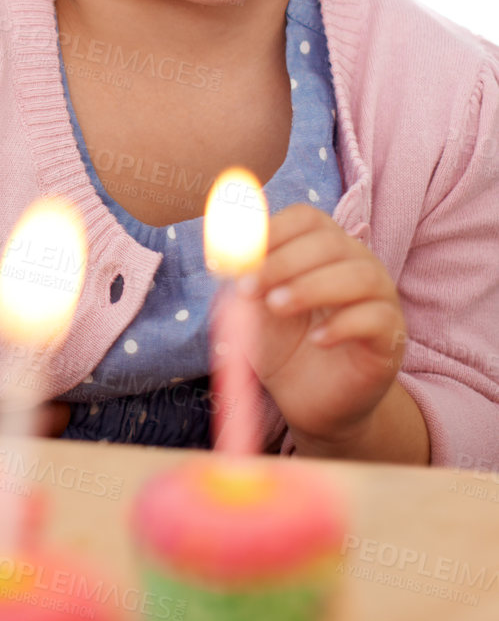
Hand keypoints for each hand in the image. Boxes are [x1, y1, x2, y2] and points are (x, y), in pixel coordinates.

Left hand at [239, 204, 412, 456]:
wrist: (313, 401)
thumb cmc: (284, 346)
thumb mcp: (252, 313)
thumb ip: (242, 283)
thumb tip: (229, 259)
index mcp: (322, 248)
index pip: (306, 218)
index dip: (272, 230)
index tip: (238, 256)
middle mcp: (357, 264)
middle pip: (330, 242)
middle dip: (283, 261)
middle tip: (249, 287)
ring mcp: (380, 298)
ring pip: (359, 276)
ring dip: (311, 287)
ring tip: (277, 307)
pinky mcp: (391, 336)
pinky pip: (376, 318)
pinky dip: (343, 324)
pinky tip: (316, 339)